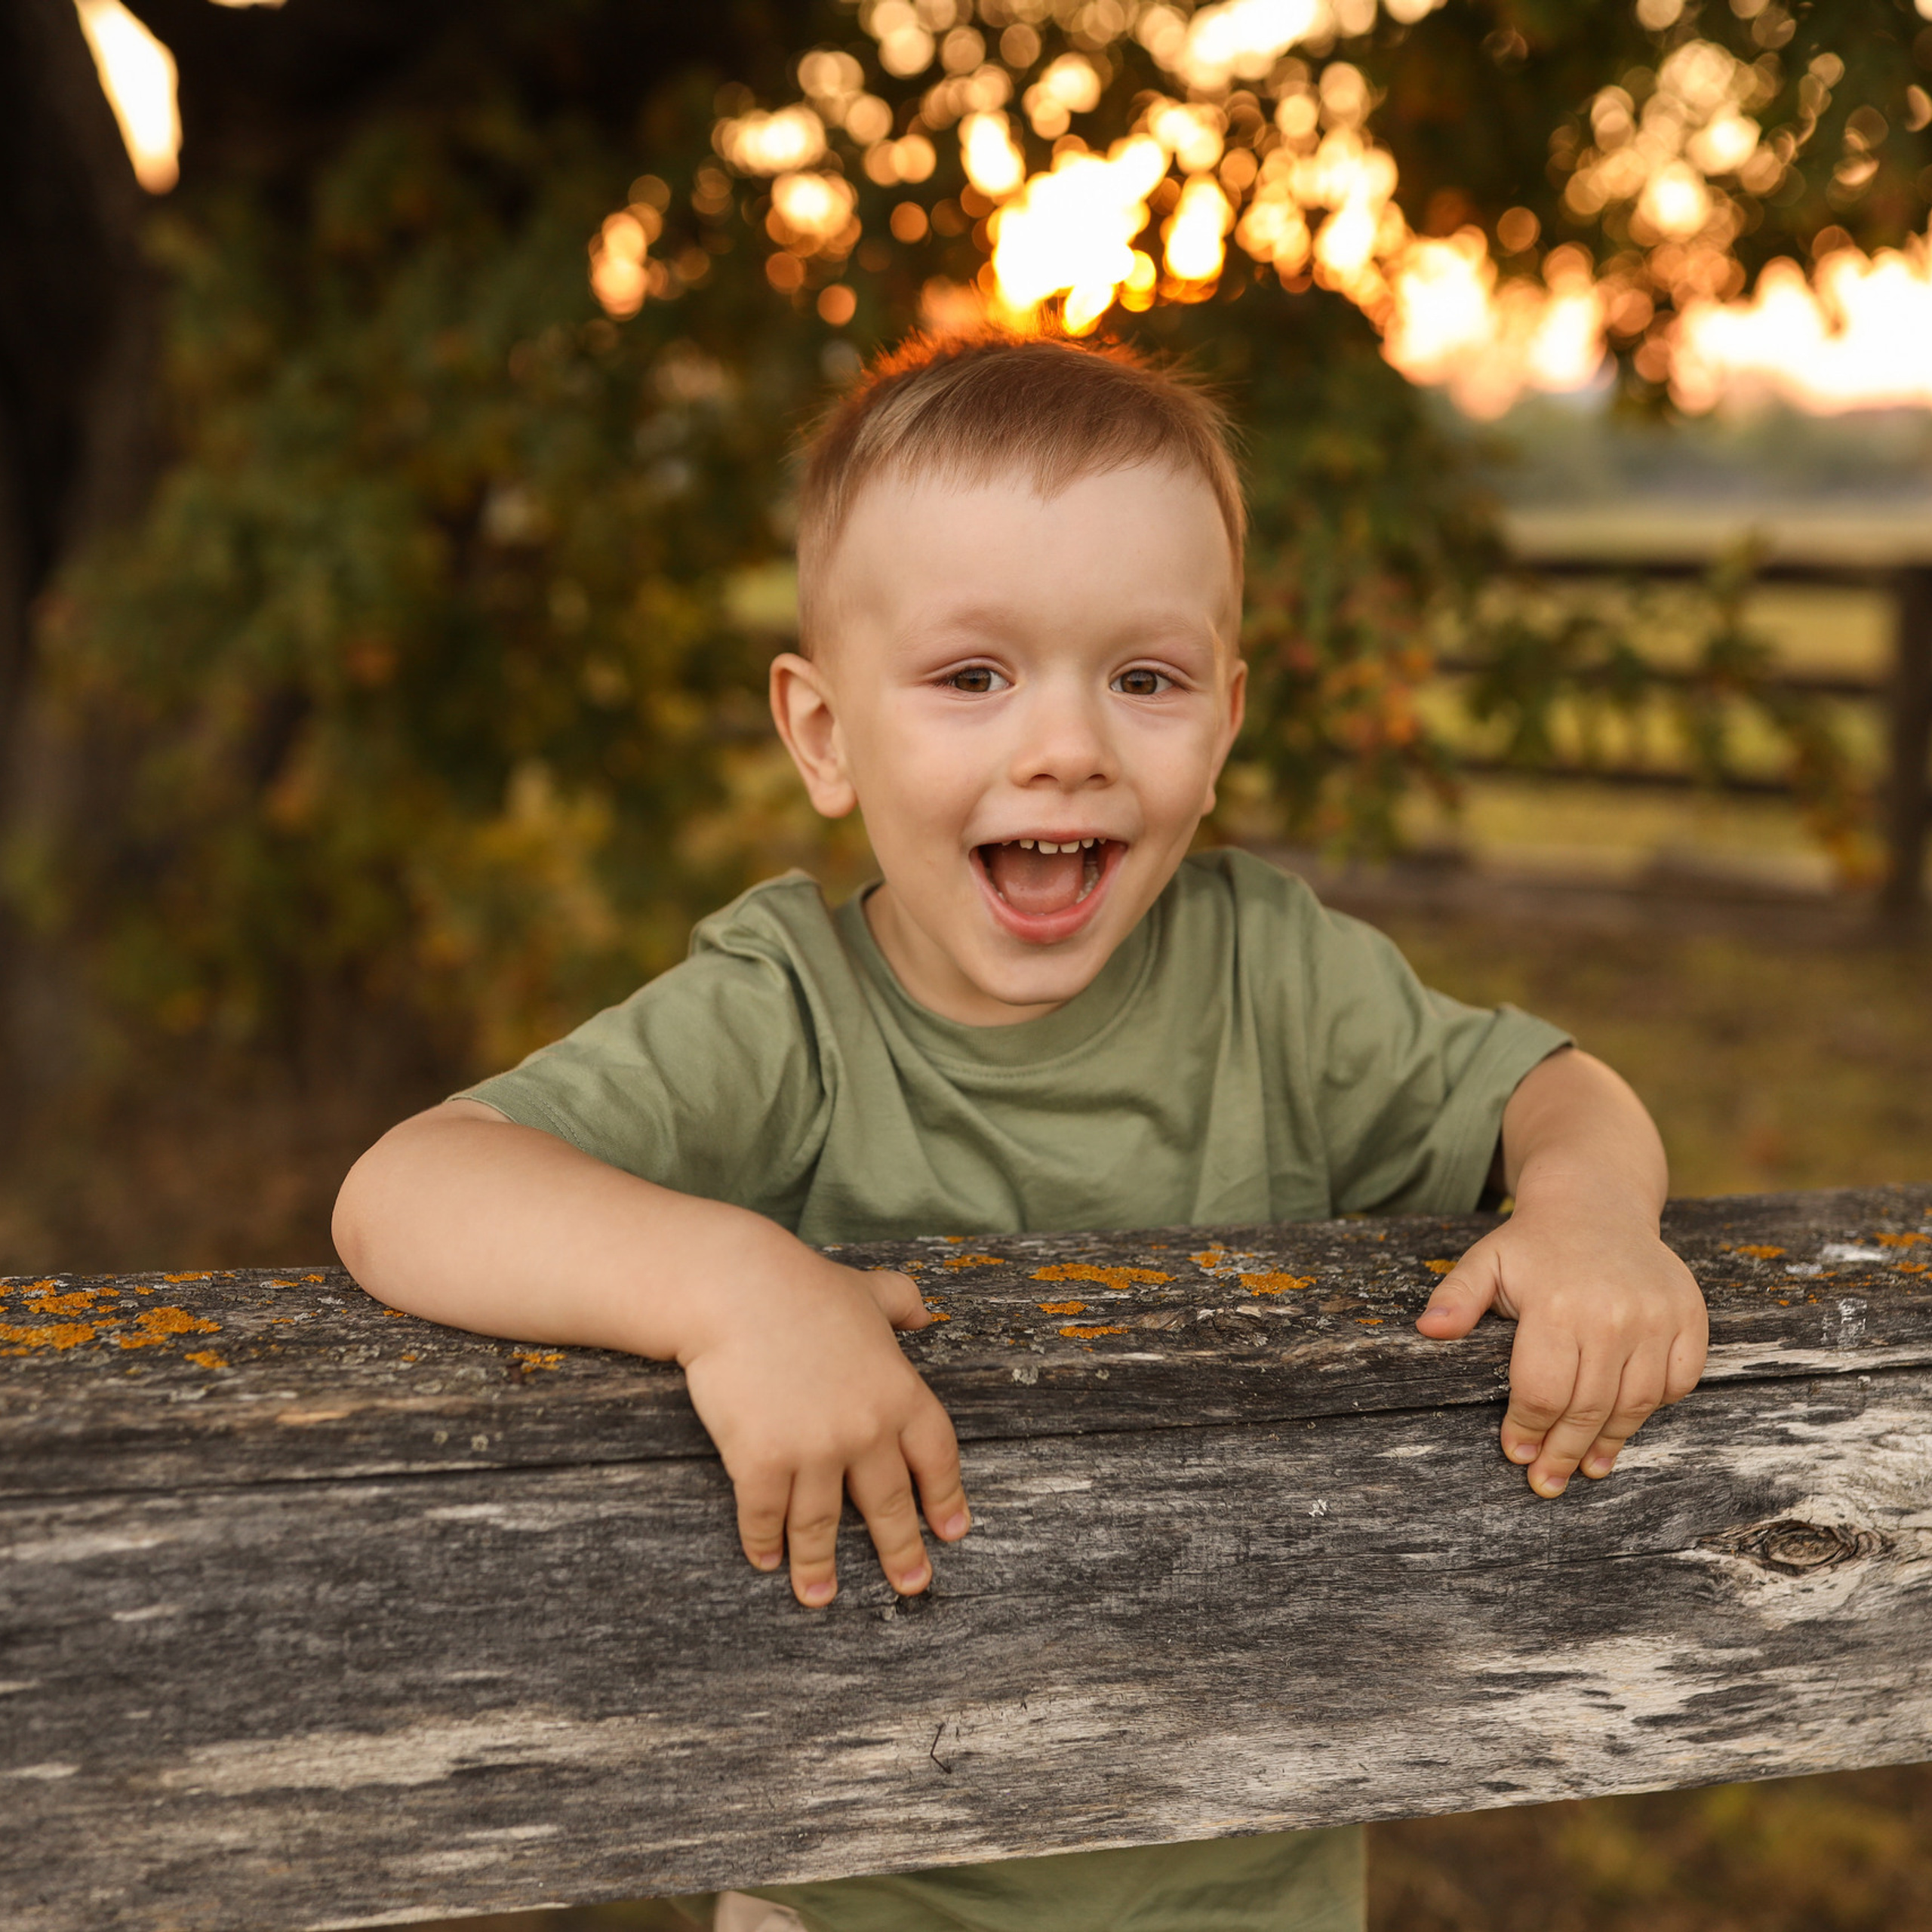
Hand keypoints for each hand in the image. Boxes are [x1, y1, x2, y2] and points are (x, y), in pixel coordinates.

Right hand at [679, 1249, 970, 1606]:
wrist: (736, 1289)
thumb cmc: (800, 1286)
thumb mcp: (866, 1289)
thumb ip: (900, 1302)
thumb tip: (926, 1313)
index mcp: (900, 1392)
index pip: (935, 1458)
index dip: (944, 1498)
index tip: (951, 1532)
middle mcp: (866, 1430)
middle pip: (888, 1505)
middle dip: (900, 1552)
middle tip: (911, 1585)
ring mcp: (815, 1451)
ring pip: (823, 1524)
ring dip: (820, 1565)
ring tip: (821, 1596)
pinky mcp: (763, 1463)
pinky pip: (767, 1517)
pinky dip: (765, 1543)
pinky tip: (765, 1560)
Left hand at [1415, 1197, 1706, 1496]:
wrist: (1597, 1201)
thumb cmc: (1533, 1242)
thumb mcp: (1485, 1261)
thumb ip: (1456, 1298)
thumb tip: (1427, 1330)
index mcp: (1557, 1305)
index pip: (1542, 1390)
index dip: (1528, 1429)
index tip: (1516, 1455)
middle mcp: (1613, 1315)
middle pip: (1588, 1406)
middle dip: (1564, 1452)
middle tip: (1548, 1482)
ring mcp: (1657, 1317)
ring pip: (1636, 1403)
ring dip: (1610, 1442)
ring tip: (1587, 1468)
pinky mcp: (1688, 1316)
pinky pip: (1679, 1381)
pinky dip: (1656, 1408)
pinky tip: (1628, 1424)